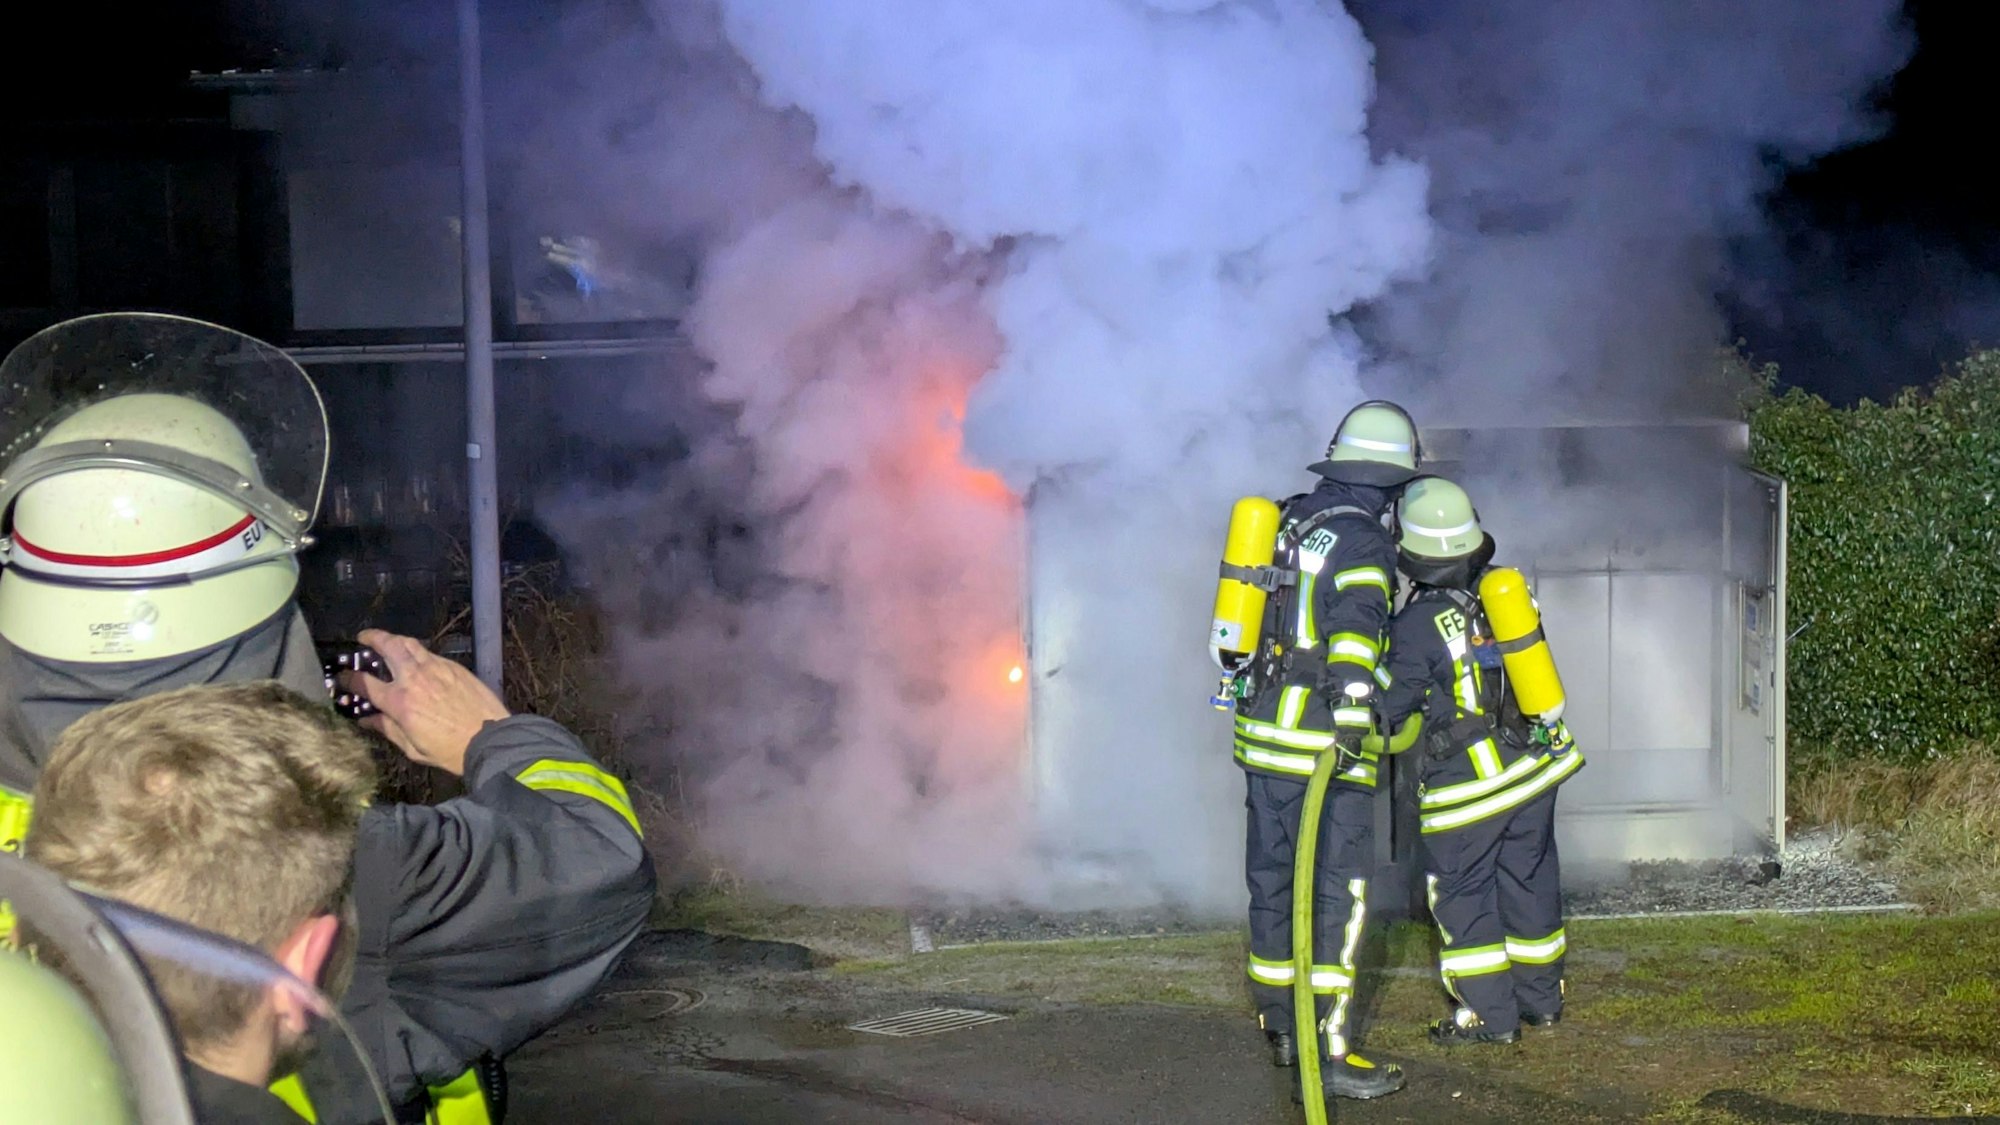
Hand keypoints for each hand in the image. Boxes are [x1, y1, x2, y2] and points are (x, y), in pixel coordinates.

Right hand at [342, 629, 509, 775]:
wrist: (491, 739)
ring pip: (409, 643)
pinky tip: (415, 659)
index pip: (364, 683)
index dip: (348, 679)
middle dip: (372, 638)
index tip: (342, 677)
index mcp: (400, 702)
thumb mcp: (413, 748)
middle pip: (388, 646)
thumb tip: (366, 719)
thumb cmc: (450, 750)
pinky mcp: (454, 666)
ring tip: (387, 641)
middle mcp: (414, 678)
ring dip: (394, 639)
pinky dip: (416, 651)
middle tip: (363, 638)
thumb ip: (388, 729)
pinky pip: (429, 652)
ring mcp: (436, 668)